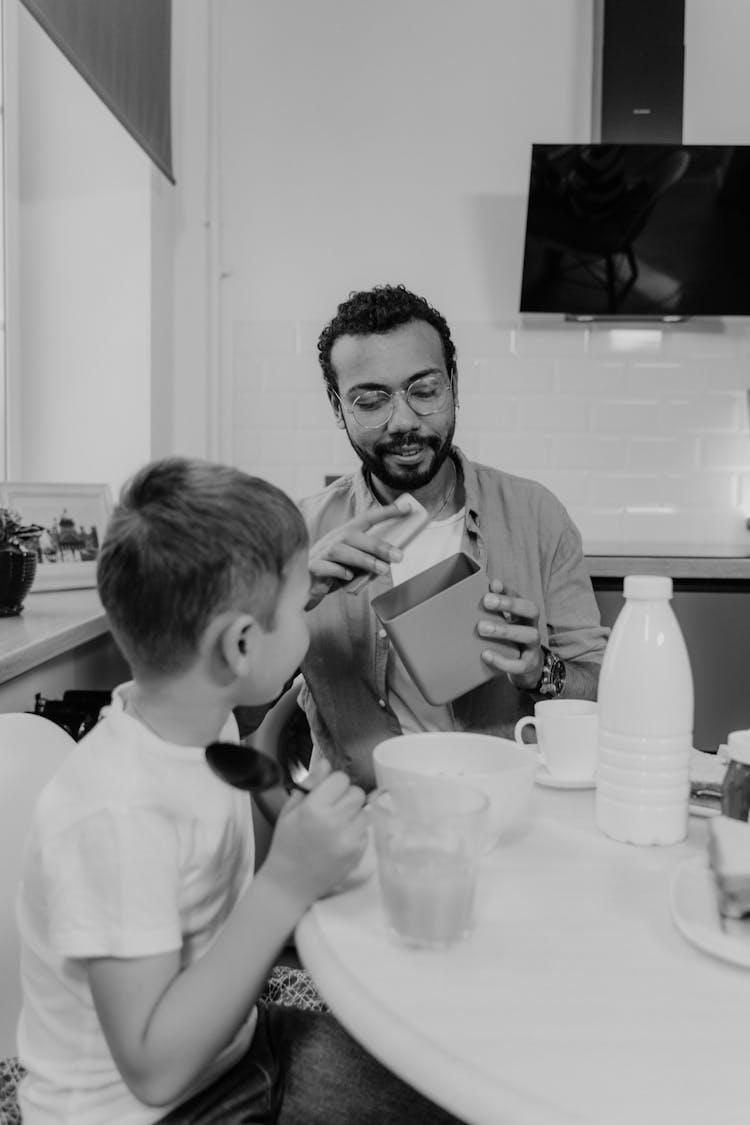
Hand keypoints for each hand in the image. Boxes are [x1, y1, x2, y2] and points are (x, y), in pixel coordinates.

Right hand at [264, 759, 367, 907]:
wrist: (290, 883)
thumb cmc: (286, 844)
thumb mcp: (290, 810)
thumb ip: (311, 784)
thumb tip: (326, 763)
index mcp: (314, 808)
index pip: (341, 779)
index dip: (334, 783)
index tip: (327, 792)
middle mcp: (335, 821)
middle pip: (357, 792)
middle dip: (346, 796)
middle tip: (333, 808)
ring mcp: (349, 838)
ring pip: (364, 809)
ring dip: (354, 812)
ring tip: (338, 824)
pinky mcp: (358, 852)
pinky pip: (366, 829)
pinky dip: (356, 830)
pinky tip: (341, 838)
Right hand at [307, 502, 409, 605]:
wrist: (306, 585)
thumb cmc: (335, 571)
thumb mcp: (354, 562)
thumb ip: (369, 558)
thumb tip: (394, 557)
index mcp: (345, 534)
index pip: (367, 518)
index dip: (386, 512)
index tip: (407, 509)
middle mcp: (333, 539)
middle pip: (354, 536)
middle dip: (378, 545)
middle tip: (399, 556)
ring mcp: (320, 553)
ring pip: (341, 551)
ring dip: (364, 560)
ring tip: (383, 570)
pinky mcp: (312, 568)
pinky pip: (326, 567)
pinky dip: (339, 571)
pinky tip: (349, 576)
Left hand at [477, 579, 543, 691]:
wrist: (525, 668)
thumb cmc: (508, 641)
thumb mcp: (502, 624)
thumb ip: (491, 612)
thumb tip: (474, 595)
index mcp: (524, 615)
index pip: (520, 597)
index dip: (508, 591)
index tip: (493, 585)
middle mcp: (532, 626)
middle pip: (531, 610)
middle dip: (510, 604)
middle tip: (486, 601)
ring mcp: (533, 646)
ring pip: (529, 635)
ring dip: (506, 630)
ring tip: (482, 628)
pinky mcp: (529, 665)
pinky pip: (520, 665)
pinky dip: (503, 660)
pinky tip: (485, 654)